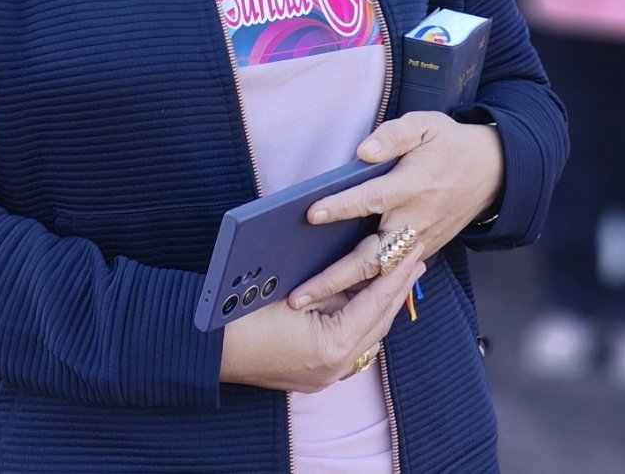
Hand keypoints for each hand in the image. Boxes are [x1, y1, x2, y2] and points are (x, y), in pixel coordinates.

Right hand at [220, 251, 425, 392]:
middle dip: (397, 289)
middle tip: (416, 258)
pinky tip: (366, 303)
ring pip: (368, 336)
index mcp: (333, 346)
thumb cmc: (243, 313)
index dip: (396, 273)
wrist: (208, 347)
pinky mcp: (314, 374)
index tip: (413, 249)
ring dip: (382, 305)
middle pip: (379, 322)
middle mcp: (335, 367)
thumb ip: (332, 284)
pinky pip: (351, 345)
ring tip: (397, 278)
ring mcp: (325, 375)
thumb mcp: (292, 290)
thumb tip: (363, 269)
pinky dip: (363, 321)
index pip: (376, 303)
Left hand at [288, 113, 501, 309]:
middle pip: (371, 255)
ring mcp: (421, 240)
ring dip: (345, 291)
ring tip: (308, 304)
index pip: (371, 199)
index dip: (342, 206)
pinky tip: (336, 300)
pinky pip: (392, 275)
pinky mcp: (424, 250)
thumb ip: (394, 135)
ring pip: (379, 273)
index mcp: (413, 185)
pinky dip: (366, 291)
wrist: (492, 172)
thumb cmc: (450, 144)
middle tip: (300, 295)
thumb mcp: (425, 125)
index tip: (312, 214)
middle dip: (335, 277)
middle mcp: (415, 219)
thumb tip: (363, 151)